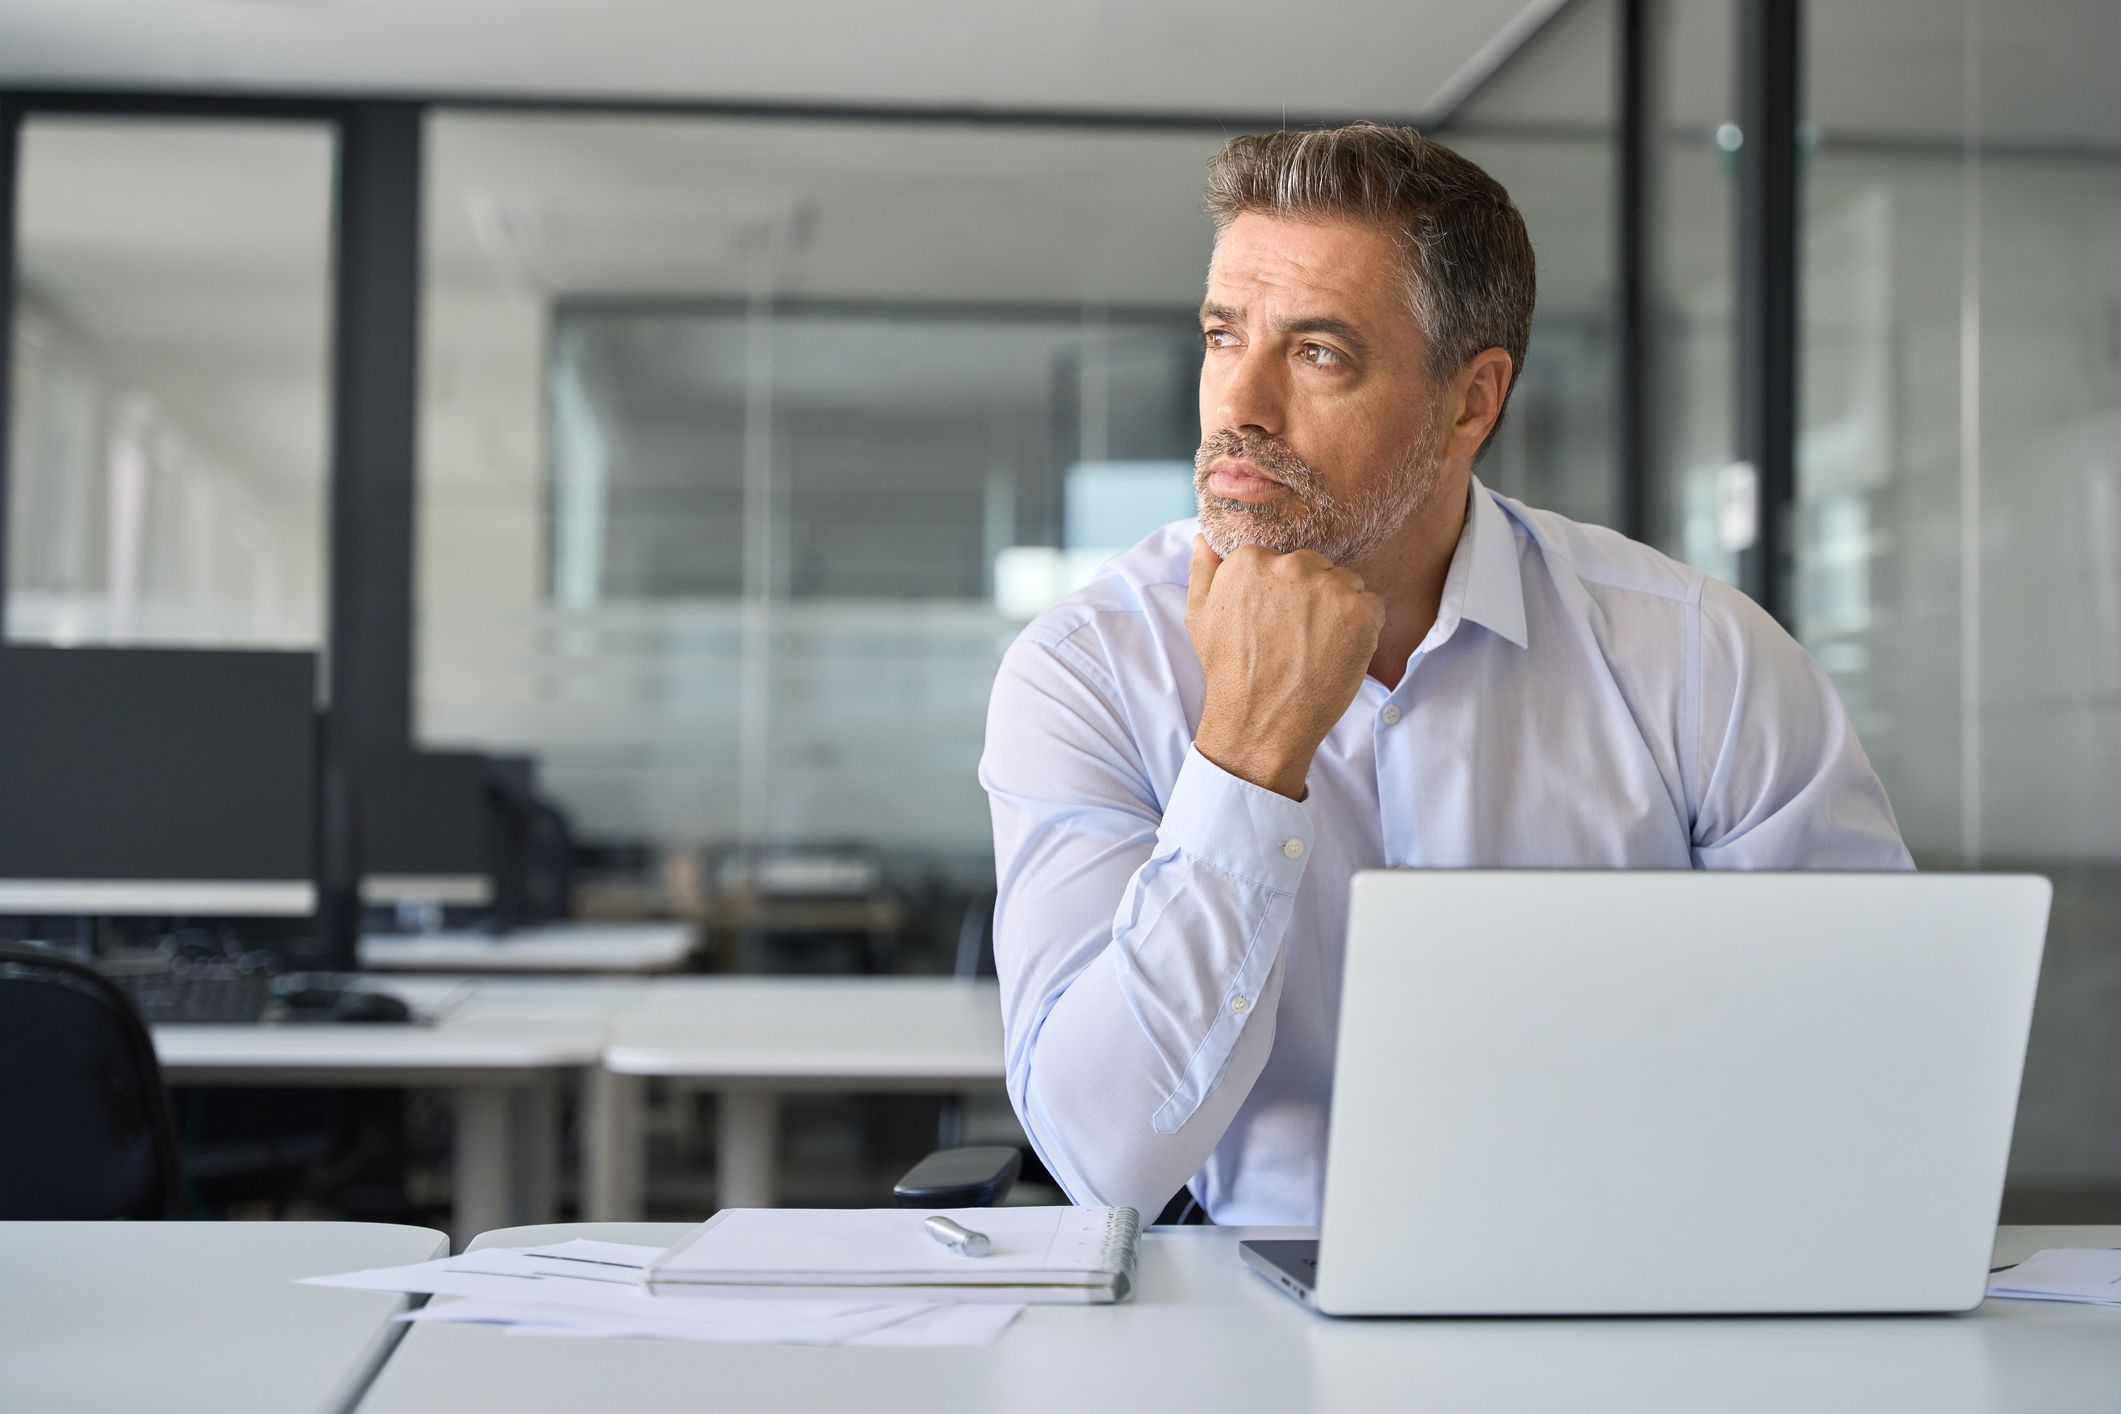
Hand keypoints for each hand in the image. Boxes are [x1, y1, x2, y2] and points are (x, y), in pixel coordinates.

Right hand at [1185, 535, 1385, 799]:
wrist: (1260, 721)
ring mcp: (1328, 588)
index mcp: (1251, 559)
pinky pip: (1371, 605)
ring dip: (1339, 609)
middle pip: (1317, 566)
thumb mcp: (1200, 616)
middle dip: (1312, 595)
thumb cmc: (1229, 671)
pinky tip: (1337, 651)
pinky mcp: (1359, 612)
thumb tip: (1204, 537)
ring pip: (1346, 584)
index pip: (1283, 558)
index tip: (1276, 618)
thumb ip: (1204, 569)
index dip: (1283, 591)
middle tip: (1297, 635)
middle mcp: (1291, 566)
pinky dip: (1362, 628)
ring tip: (1317, 645)